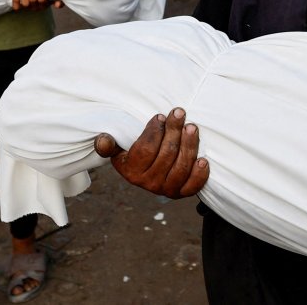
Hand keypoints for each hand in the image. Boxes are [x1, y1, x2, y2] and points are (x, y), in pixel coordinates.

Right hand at [94, 107, 208, 198]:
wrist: (149, 173)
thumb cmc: (134, 154)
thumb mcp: (118, 149)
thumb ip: (109, 144)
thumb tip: (103, 140)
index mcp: (131, 171)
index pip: (145, 150)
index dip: (154, 131)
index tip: (160, 116)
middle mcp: (148, 183)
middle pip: (166, 155)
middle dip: (174, 131)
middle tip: (179, 113)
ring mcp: (166, 190)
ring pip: (181, 167)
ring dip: (189, 146)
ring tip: (192, 127)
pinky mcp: (182, 193)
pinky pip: (193, 187)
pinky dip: (199, 175)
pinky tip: (203, 160)